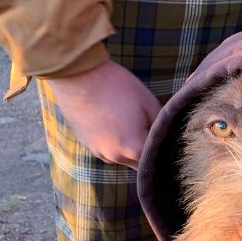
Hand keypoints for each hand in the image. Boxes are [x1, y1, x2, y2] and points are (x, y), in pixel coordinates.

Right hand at [45, 60, 160, 168]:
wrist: (78, 76)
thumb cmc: (117, 86)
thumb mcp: (148, 102)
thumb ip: (160, 125)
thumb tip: (163, 136)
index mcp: (135, 149)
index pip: (155, 161)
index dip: (161, 151)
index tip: (164, 140)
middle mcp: (117, 157)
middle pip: (138, 164)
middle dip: (144, 152)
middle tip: (146, 131)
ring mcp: (100, 153)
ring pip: (122, 159)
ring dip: (127, 149)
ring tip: (126, 125)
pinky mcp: (88, 146)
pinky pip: (107, 151)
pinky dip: (113, 143)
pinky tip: (112, 125)